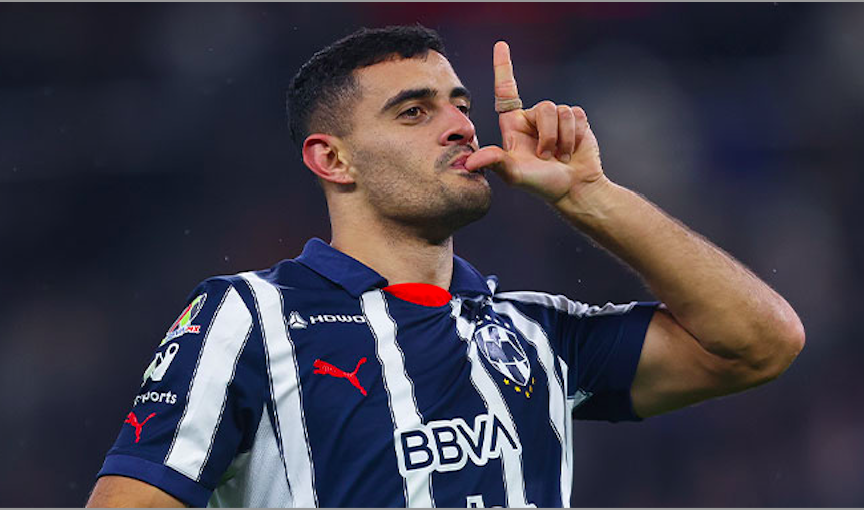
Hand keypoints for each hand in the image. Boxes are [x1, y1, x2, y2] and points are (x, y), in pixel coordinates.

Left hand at [465, 41, 607, 206]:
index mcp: (514, 126)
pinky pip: (577, 115)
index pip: (506, 92)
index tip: (500, 45)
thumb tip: (469, 163)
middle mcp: (533, 119)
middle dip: (549, 135)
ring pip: (561, 111)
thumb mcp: (514, 175)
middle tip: (547, 157)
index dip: (503, 67)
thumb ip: (495, 163)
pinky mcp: (577, 120)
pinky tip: (574, 149)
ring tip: (561, 156)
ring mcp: (555, 119)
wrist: (574, 189)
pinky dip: (577, 136)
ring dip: (564, 139)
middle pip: (543, 107)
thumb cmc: (541, 183)